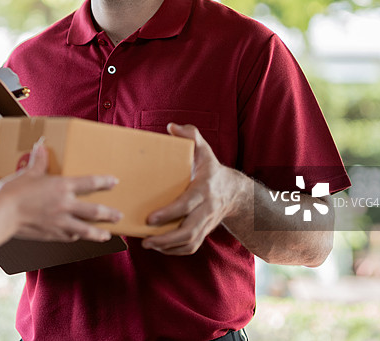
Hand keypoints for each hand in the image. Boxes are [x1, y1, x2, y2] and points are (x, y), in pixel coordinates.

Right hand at [0, 138, 122, 241]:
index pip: (90, 183)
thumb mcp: (27, 173)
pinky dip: (76, 237)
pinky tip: (78, 237)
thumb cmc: (13, 192)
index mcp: (62, 187)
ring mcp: (60, 222)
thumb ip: (38, 162)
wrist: (2, 216)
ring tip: (106, 235)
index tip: (114, 181)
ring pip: (85, 230)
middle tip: (118, 215)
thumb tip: (41, 147)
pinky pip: (69, 237)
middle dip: (109, 214)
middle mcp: (65, 205)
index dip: (104, 181)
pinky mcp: (52, 235)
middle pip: (94, 211)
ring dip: (98, 233)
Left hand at [141, 123, 244, 254]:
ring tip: (148, 244)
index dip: (169, 213)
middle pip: (189, 230)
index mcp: (204, 189)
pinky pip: (191, 247)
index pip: (187, 204)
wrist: (234, 192)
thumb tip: (172, 127)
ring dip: (168, 247)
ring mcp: (207, 223)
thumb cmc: (211, 168)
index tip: (150, 219)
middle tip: (145, 239)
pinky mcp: (205, 232)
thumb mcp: (204, 149)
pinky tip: (159, 247)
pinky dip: (175, 251)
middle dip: (166, 238)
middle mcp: (207, 209)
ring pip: (190, 242)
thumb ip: (191, 135)